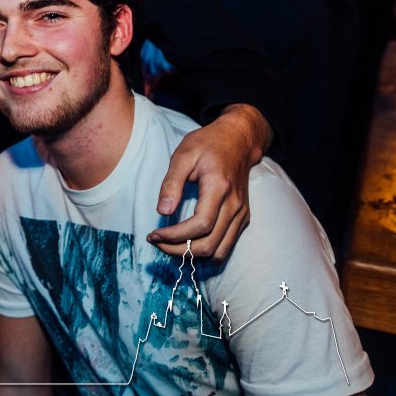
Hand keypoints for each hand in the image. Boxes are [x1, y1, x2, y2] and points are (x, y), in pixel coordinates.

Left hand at [148, 104, 269, 260]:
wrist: (238, 141)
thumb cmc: (208, 144)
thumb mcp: (183, 155)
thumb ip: (171, 184)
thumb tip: (163, 212)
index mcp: (219, 188)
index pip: (199, 225)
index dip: (174, 236)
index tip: (154, 234)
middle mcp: (234, 205)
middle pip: (208, 245)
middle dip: (178, 250)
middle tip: (156, 242)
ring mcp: (241, 214)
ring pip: (219, 251)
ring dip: (192, 255)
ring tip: (169, 245)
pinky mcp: (242, 218)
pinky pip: (225, 246)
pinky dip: (205, 251)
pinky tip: (186, 242)